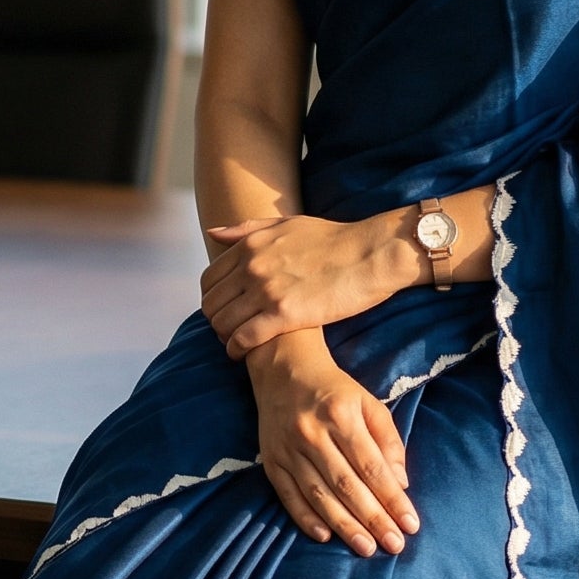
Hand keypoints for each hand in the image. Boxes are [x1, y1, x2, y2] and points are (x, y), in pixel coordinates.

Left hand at [202, 211, 415, 357]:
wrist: (370, 254)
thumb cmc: (334, 239)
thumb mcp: (287, 224)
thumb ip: (247, 229)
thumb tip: (212, 233)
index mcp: (250, 246)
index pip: (209, 279)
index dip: (212, 299)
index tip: (225, 310)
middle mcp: (252, 267)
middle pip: (211, 304)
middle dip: (216, 320)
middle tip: (230, 331)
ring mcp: (266, 291)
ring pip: (222, 323)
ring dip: (225, 337)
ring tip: (238, 344)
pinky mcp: (284, 315)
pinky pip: (244, 338)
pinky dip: (237, 349)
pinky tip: (244, 354)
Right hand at [248, 333, 419, 556]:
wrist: (283, 369)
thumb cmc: (335, 391)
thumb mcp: (369, 403)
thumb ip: (388, 441)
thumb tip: (400, 483)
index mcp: (341, 416)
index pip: (371, 467)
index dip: (392, 498)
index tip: (410, 524)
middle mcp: (312, 434)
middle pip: (346, 485)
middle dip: (373, 518)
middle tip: (394, 545)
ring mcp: (288, 449)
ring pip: (319, 495)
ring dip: (344, 526)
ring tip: (366, 548)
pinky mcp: (271, 460)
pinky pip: (288, 495)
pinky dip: (305, 518)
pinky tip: (326, 536)